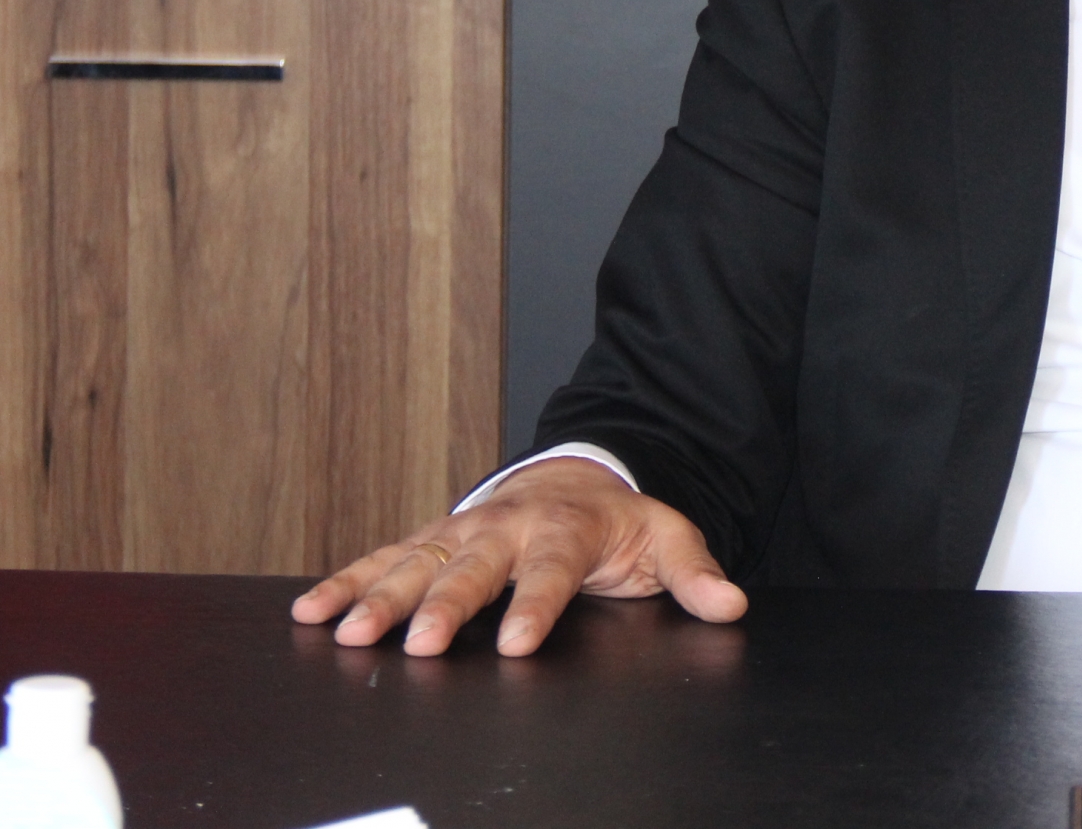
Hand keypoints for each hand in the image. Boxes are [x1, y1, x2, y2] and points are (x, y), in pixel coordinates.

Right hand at [290, 458, 747, 657]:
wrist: (576, 478)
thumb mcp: (667, 539)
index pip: (551, 572)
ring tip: (346, 633)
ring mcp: (463, 531)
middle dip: (443, 605)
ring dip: (379, 597)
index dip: (534, 607)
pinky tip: (311, 612)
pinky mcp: (431, 539)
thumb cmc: (618, 522)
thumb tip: (730, 604)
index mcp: (566, 529)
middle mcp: (506, 527)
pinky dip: (345, 583)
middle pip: (472, 569)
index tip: (515, 644)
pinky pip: (382, 559)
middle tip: (418, 644)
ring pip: (415, 564)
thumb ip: (695, 573)